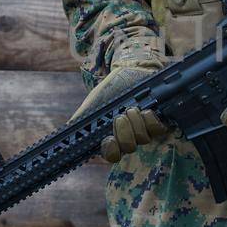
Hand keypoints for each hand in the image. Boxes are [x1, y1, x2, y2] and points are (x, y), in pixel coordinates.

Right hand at [69, 41, 170, 161]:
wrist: (128, 70)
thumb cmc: (109, 89)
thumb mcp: (92, 103)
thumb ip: (81, 119)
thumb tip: (68, 134)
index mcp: (111, 137)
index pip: (112, 155)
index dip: (111, 151)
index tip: (109, 139)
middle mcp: (128, 137)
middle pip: (128, 148)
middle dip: (124, 132)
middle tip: (121, 116)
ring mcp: (143, 130)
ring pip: (143, 139)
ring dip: (136, 123)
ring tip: (131, 108)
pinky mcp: (156, 121)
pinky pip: (157, 130)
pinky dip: (151, 121)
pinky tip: (146, 111)